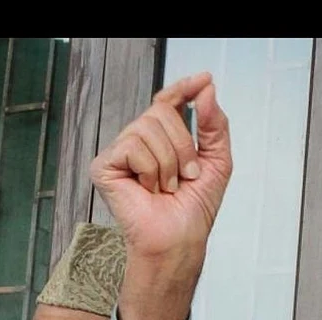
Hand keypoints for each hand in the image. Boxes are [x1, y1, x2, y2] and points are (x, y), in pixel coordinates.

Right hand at [91, 72, 232, 319]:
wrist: (180, 238)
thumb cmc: (195, 207)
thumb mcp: (217, 160)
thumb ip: (214, 124)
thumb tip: (207, 88)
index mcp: (163, 138)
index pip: (168, 100)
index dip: (183, 89)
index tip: (203, 80)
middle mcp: (138, 140)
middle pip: (161, 111)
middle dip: (184, 145)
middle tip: (187, 176)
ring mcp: (119, 152)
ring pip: (148, 128)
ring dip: (170, 162)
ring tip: (168, 187)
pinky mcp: (104, 165)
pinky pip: (133, 147)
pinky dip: (152, 170)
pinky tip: (149, 190)